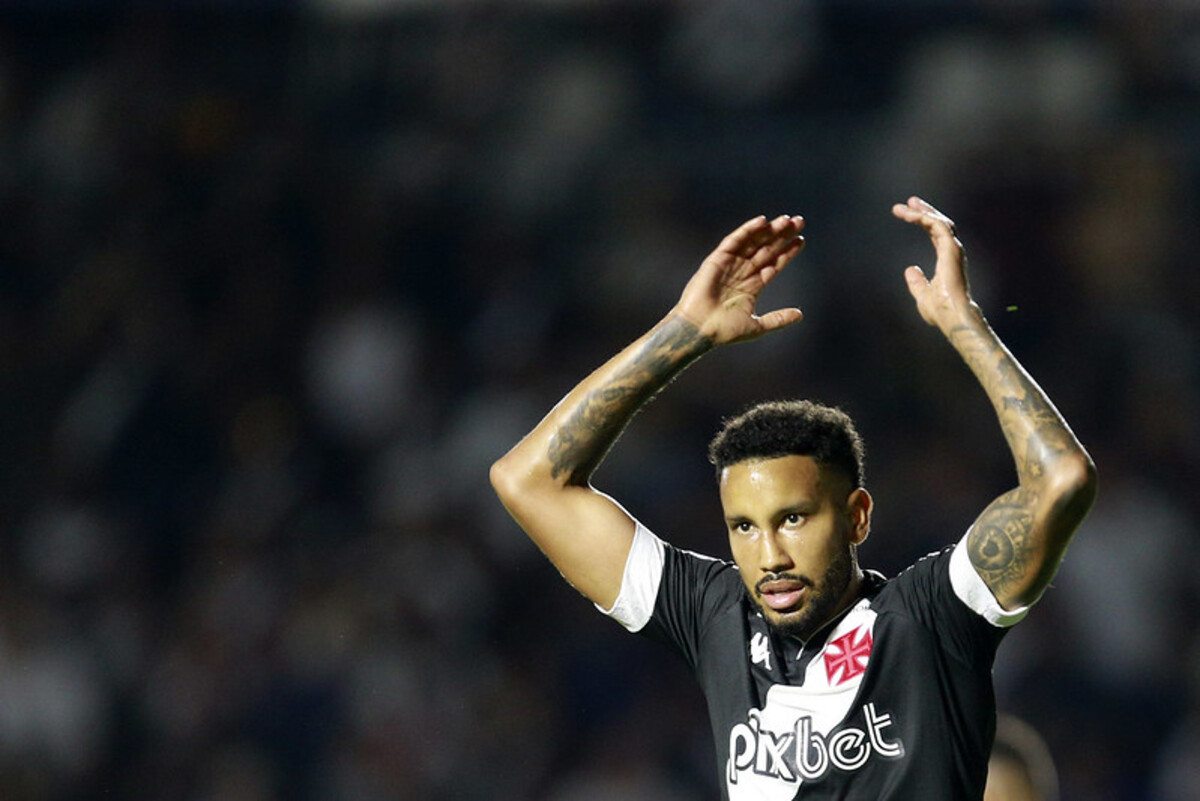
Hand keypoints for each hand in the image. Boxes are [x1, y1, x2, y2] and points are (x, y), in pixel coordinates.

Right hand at [674, 214, 804, 344]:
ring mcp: (730, 264)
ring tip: (787, 220)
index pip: (774, 264)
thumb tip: (800, 315)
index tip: (801, 240)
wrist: (699, 329)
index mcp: (752, 285)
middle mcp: (742, 272)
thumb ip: (778, 319)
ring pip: (754, 242)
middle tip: (799, 221)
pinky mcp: (717, 259)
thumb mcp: (757, 326)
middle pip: (767, 249)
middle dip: (783, 235)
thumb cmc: (724, 331)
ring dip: (770, 230)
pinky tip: (762, 221)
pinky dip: (747, 230)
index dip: (787, 252)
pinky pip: (735, 240)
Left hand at [891, 196, 980, 330]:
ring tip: (906, 205)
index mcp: (946, 261)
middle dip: (925, 211)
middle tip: (910, 201)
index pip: (936, 235)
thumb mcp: (922, 295)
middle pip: (939, 224)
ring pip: (939, 222)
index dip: (924, 222)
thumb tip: (910, 270)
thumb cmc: (940, 311)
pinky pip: (937, 227)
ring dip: (922, 212)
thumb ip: (917, 282)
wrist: (951, 315)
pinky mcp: (951, 249)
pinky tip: (910, 215)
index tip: (909, 213)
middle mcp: (952, 252)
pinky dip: (924, 218)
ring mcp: (953, 250)